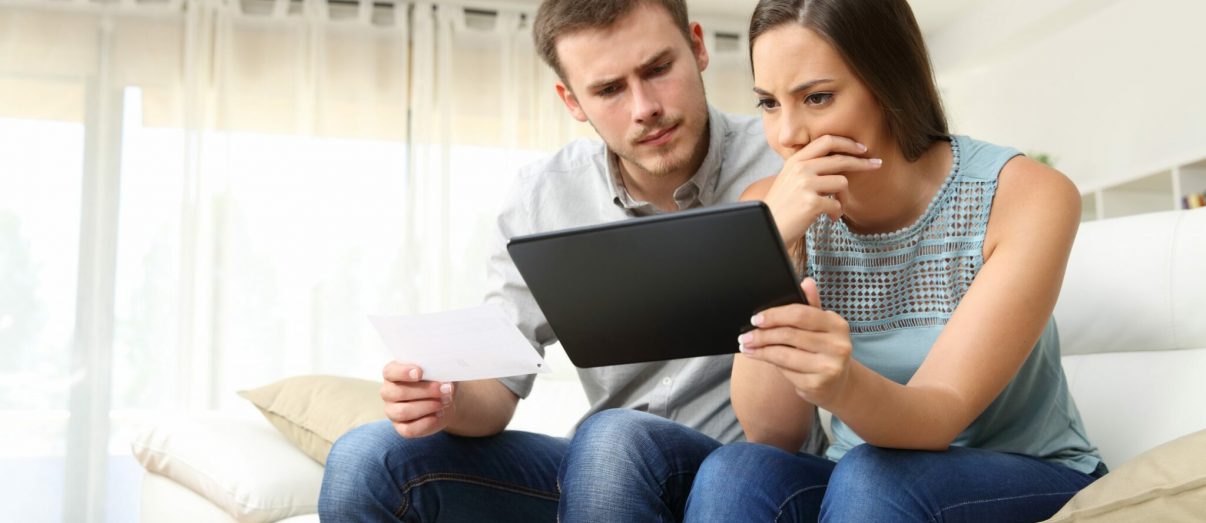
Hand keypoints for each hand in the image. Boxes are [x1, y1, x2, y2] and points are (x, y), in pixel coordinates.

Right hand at [381, 362, 454, 437]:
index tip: (420, 372)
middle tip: (445, 388)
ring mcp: (392, 411)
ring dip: (428, 406)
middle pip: (399, 392)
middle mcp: (388, 392)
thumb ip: (436, 370)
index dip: (403, 372)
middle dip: (425, 391)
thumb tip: (443, 379)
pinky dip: (427, 422)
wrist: (445, 399)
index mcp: (393, 373)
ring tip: (445, 401)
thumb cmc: (437, 379)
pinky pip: (409, 429)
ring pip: (403, 412)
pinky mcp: (401, 428)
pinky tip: (439, 414)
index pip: (390, 372)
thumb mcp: (439, 371)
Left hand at [738, 278, 852, 407]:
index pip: (800, 314)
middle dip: (762, 335)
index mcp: (837, 324)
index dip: (775, 315)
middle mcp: (837, 345)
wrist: (838, 383)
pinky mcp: (818, 384)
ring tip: (747, 346)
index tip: (756, 319)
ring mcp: (829, 366)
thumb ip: (811, 305)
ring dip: (761, 350)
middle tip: (745, 336)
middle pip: (789, 335)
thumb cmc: (824, 349)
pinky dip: (771, 363)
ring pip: (784, 354)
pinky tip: (761, 358)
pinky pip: (786, 371)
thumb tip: (806, 282)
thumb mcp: (820, 326)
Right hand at [762, 135, 881, 241]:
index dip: (847, 143)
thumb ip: (808, 167)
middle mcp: (800, 169)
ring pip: (842, 182)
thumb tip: (838, 161)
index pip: (826, 141)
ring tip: (836, 209)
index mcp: (795, 160)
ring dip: (844, 198)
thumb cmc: (781, 207)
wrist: (767, 228)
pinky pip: (837, 204)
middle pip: (840, 159)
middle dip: (862, 162)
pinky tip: (831, 219)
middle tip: (877, 164)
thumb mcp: (789, 179)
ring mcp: (805, 185)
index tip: (862, 148)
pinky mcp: (811, 202)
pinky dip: (837, 213)